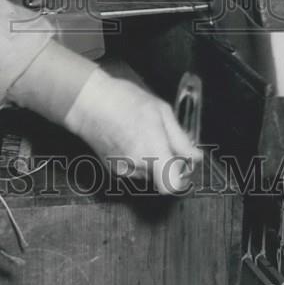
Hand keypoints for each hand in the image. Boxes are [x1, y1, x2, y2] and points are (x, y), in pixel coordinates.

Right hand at [63, 68, 201, 193]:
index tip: (181, 159)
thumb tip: (195, 156)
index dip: (181, 175)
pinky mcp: (113, 170)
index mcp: (153, 150)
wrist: (88, 103)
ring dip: (152, 159)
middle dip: (167, 160)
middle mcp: (139, 166)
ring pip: (149, 173)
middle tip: (161, 136)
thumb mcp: (160, 110)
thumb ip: (179, 137)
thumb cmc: (125, 100)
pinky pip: (135, 170)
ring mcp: (124, 170)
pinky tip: (130, 139)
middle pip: (163, 176)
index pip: (172, 184)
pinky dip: (138, 159)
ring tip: (142, 133)